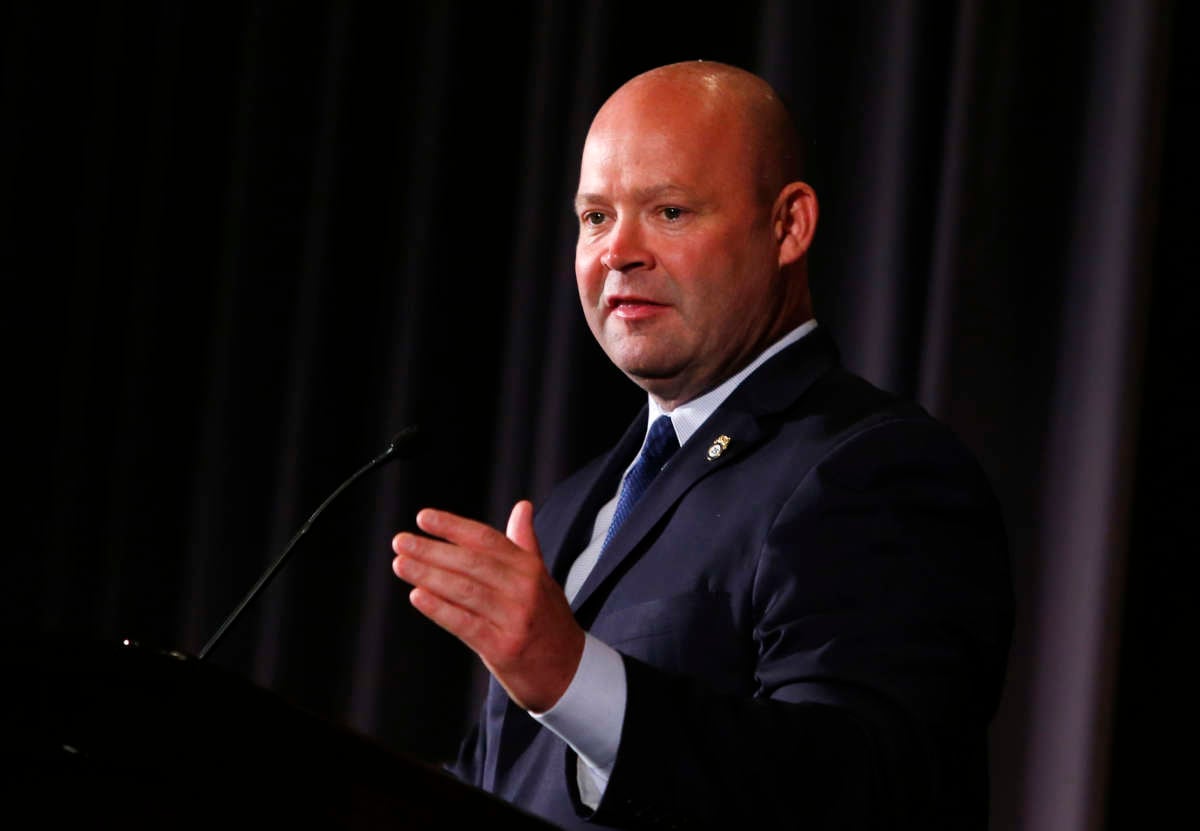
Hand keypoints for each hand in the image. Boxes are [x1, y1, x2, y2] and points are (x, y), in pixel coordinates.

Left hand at [391, 500, 585, 712]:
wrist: (569, 671)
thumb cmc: (548, 620)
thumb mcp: (542, 578)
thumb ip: (525, 543)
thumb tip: (522, 507)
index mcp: (530, 567)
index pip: (486, 539)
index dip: (453, 526)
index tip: (423, 518)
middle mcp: (524, 589)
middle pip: (471, 562)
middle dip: (432, 550)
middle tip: (401, 542)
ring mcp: (514, 619)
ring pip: (464, 590)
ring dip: (428, 575)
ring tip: (401, 564)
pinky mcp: (503, 647)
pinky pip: (465, 624)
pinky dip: (439, 608)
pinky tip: (417, 596)